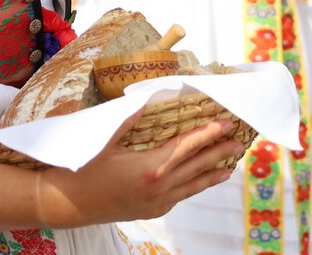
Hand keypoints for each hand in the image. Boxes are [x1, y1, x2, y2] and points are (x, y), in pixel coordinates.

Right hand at [40, 112, 240, 225]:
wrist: (72, 203)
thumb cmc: (85, 168)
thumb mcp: (105, 140)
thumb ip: (129, 120)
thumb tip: (148, 102)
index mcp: (150, 168)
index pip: (186, 148)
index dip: (206, 134)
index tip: (224, 124)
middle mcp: (160, 188)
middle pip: (197, 167)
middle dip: (219, 152)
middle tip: (239, 140)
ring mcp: (158, 202)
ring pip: (193, 186)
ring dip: (213, 172)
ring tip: (230, 164)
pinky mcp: (153, 210)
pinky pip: (181, 195)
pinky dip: (195, 184)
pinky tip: (200, 179)